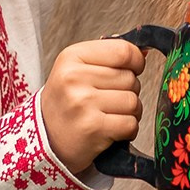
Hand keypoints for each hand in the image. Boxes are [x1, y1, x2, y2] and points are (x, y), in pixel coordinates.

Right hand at [39, 37, 144, 176]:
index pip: (123, 51)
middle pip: (130, 78)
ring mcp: (82, 103)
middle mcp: (74, 78)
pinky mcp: (92, 127)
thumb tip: (144, 53)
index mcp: (72, 57)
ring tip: (110, 115)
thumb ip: (108, 57)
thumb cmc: (67, 101)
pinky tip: (111, 130)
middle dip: (128, 90)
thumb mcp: (77, 69)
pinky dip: (127, 129)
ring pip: (133, 101)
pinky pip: (130, 124)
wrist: (46, 138)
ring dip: (130, 112)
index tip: (131, 70)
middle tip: (109, 100)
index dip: (136, 62)